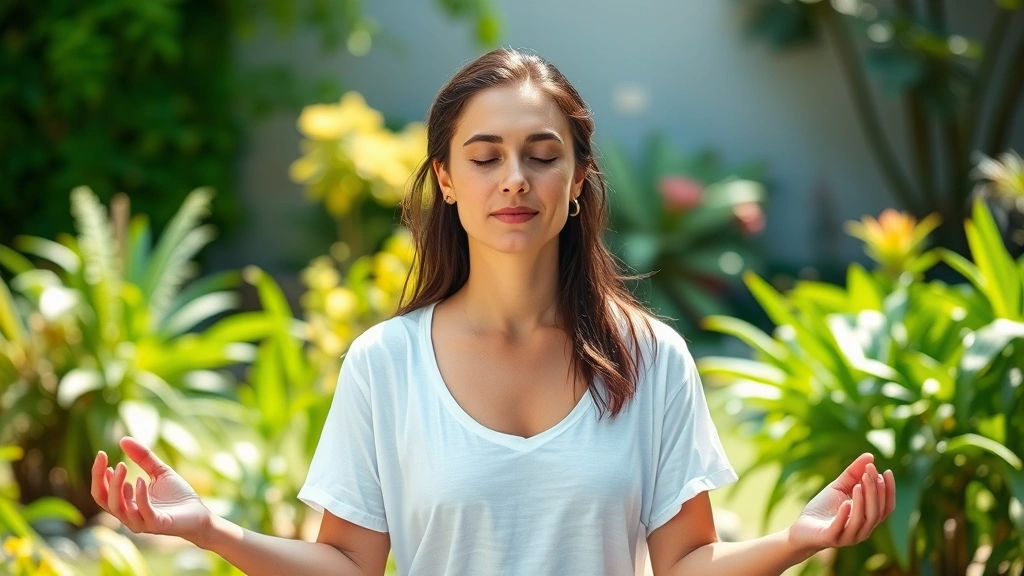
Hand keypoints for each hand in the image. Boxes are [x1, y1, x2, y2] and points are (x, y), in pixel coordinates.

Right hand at [90, 436, 212, 546]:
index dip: (98, 473)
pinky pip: (143, 511)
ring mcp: (141, 521)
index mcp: (126, 504)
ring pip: (118, 507)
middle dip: (100, 478)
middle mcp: (128, 515)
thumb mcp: (159, 471)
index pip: (102, 491)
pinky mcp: (156, 524)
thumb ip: (143, 458)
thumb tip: (123, 439)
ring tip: (122, 465)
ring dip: (117, 485)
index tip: (101, 453)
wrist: (199, 514)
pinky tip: (140, 479)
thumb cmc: (178, 496)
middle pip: (103, 500)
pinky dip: (140, 495)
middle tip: (104, 457)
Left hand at [787, 453, 895, 554]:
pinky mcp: (830, 538)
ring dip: (862, 501)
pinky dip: (845, 515)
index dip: (889, 491)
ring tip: (859, 483)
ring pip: (862, 520)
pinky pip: (840, 528)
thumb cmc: (823, 508)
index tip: (886, 471)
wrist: (802, 528)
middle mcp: (862, 530)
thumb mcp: (839, 487)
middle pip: (876, 512)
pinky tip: (845, 502)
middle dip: (875, 490)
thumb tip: (870, 456)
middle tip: (869, 470)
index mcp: (867, 519)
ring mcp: (847, 536)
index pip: (886, 507)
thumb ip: (853, 474)